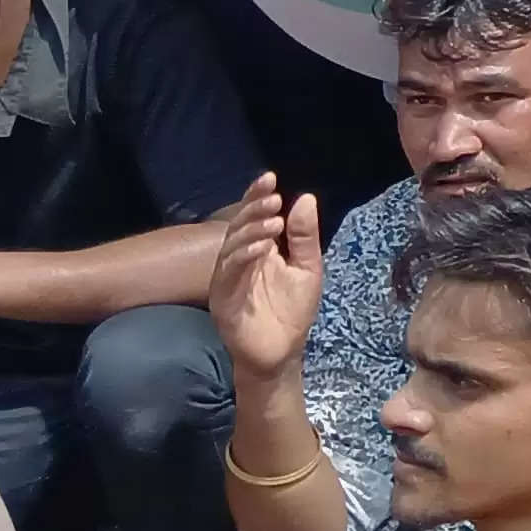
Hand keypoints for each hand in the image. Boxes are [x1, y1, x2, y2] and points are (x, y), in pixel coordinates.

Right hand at [209, 173, 326, 381]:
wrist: (281, 352)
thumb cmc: (293, 310)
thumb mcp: (308, 268)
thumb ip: (304, 236)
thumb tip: (304, 198)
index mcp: (259, 250)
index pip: (254, 217)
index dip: (257, 197)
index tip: (270, 178)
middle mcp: (239, 260)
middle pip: (239, 227)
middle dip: (255, 209)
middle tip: (273, 198)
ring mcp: (228, 278)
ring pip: (232, 246)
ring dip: (252, 231)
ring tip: (274, 222)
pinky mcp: (222, 297)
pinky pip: (230, 271)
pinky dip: (244, 256)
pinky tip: (262, 248)